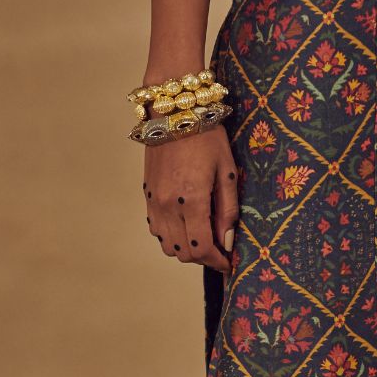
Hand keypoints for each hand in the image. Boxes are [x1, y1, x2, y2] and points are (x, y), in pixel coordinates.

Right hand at [143, 126, 238, 272]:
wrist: (174, 113)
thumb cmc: (207, 138)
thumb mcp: (226, 172)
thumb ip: (227, 210)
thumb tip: (227, 242)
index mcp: (191, 200)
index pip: (202, 248)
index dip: (217, 261)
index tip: (229, 263)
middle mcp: (168, 205)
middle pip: (183, 253)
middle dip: (203, 258)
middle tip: (219, 250)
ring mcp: (154, 202)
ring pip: (167, 245)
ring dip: (186, 249)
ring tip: (203, 238)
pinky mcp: (147, 195)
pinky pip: (156, 229)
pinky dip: (171, 236)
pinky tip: (186, 225)